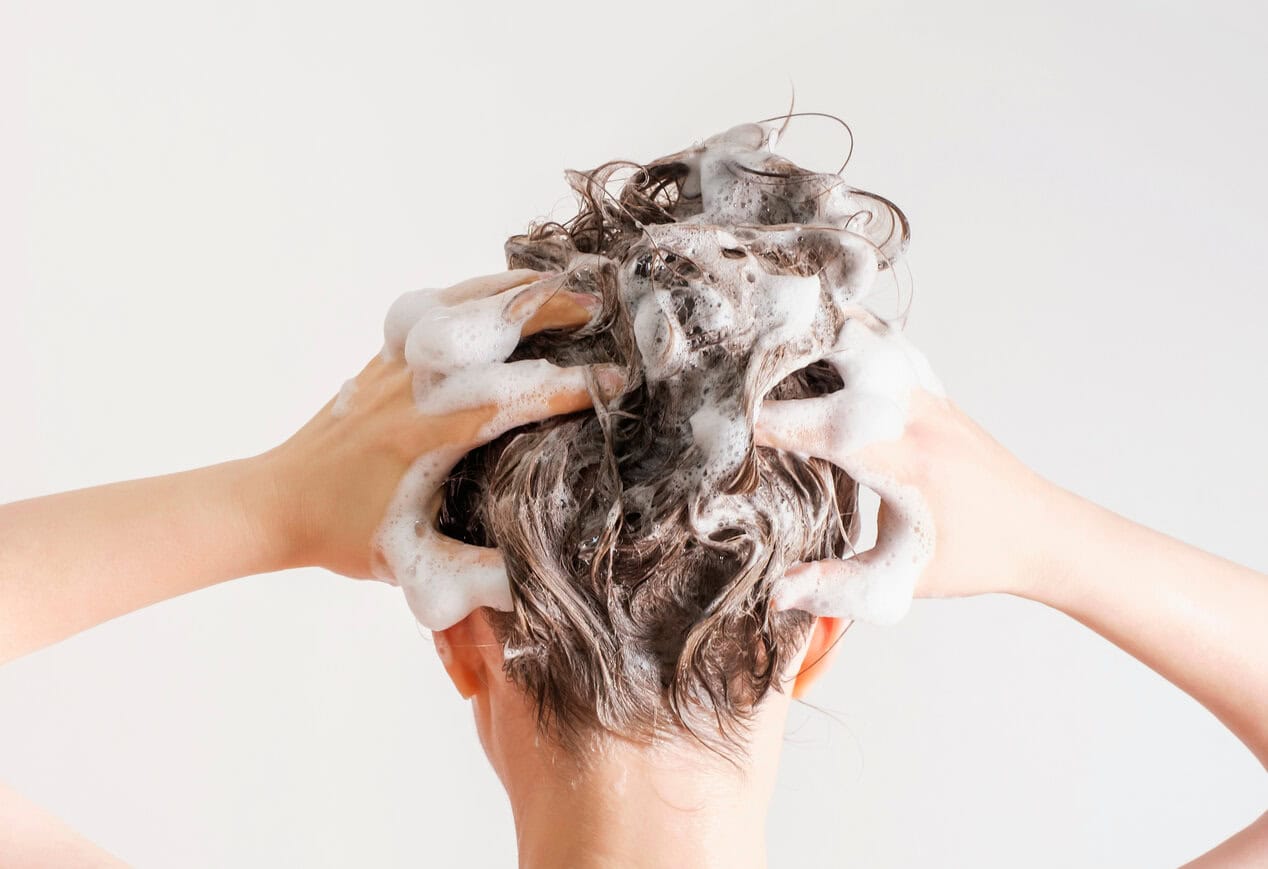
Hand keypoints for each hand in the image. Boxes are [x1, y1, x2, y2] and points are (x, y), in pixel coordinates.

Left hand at [260, 269, 616, 589]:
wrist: (274, 502)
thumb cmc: (344, 533)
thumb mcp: (413, 566)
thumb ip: (476, 574)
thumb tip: (537, 584)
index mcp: (428, 435)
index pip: (512, 398)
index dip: (569, 387)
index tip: (615, 381)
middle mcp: (413, 388)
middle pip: (490, 328)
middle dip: (551, 311)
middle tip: (601, 307)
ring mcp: (394, 365)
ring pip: (462, 302)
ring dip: (516, 289)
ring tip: (562, 282)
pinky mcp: (382, 357)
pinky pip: (437, 307)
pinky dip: (478, 291)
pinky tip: (503, 293)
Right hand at [755, 309, 1056, 622]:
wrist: (1044, 532)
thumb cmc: (975, 557)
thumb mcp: (903, 584)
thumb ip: (838, 588)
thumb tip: (777, 593)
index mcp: (905, 460)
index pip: (823, 426)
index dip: (767, 423)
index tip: (722, 424)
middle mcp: (915, 413)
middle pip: (848, 347)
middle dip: (790, 346)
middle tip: (738, 356)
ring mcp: (926, 392)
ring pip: (867, 333)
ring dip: (818, 330)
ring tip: (768, 336)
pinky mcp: (931, 388)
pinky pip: (885, 342)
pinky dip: (847, 333)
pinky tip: (817, 337)